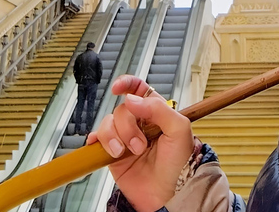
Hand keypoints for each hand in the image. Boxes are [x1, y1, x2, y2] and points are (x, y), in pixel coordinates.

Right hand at [88, 76, 193, 211]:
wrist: (169, 194)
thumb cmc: (180, 164)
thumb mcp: (179, 130)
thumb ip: (159, 109)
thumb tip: (133, 99)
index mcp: (156, 112)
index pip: (139, 89)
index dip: (127, 84)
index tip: (118, 88)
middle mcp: (139, 123)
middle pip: (121, 110)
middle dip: (128, 127)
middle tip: (140, 145)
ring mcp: (125, 138)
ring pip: (108, 124)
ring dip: (115, 138)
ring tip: (126, 153)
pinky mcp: (113, 154)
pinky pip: (98, 140)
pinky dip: (97, 141)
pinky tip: (104, 148)